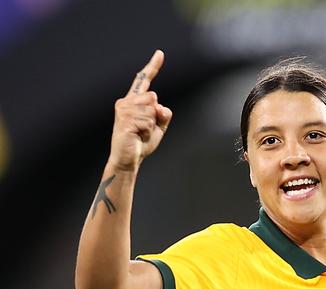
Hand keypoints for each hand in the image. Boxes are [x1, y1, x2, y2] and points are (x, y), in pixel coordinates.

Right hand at [109, 50, 172, 171]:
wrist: (128, 159)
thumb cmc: (141, 143)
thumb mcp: (159, 127)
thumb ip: (163, 114)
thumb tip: (159, 106)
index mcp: (134, 101)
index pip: (144, 81)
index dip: (153, 67)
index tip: (160, 53)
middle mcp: (126, 102)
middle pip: (154, 97)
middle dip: (156, 115)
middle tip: (145, 129)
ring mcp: (124, 110)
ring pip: (152, 109)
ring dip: (152, 125)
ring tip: (140, 133)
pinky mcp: (125, 120)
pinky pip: (148, 121)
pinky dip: (148, 131)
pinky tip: (138, 136)